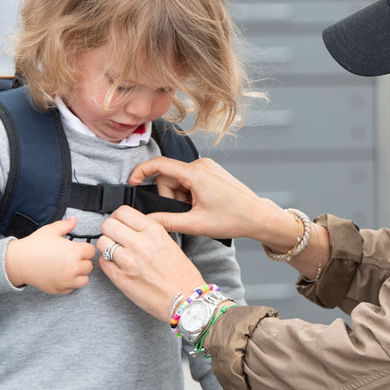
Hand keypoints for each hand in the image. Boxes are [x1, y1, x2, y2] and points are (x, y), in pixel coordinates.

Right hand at [4, 217, 94, 293]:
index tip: (77, 248)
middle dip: (82, 261)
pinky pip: (73, 288)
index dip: (85, 248)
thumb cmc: (33, 246)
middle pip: (89, 265)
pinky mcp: (61, 289)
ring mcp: (68, 280)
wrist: (18, 262)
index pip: (91, 251)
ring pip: (84, 279)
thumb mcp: (50, 231)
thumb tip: (74, 220)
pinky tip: (62, 276)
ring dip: (80, 274)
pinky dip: (70, 283)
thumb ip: (65, 225)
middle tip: (71, 257)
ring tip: (69, 268)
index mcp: (74, 251)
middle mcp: (74, 267)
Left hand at [97, 206, 204, 319]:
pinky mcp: (121, 278)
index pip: (123, 212)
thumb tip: (132, 228)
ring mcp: (128, 261)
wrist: (186, 300)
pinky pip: (103, 262)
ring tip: (116, 253)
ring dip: (107, 247)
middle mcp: (140, 243)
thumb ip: (149, 233)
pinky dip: (108, 263)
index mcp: (154, 232)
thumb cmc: (182, 276)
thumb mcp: (170, 243)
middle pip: (108, 224)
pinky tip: (118, 266)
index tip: (120, 223)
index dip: (118, 217)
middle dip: (110, 230)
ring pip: (102, 242)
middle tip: (115, 238)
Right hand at [127, 156, 286, 245]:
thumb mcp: (196, 224)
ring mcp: (208, 166)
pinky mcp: (211, 171)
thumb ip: (167, 221)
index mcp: (196, 174)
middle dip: (170, 196)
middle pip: (169, 176)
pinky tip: (201, 205)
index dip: (141, 172)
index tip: (132, 182)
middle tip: (185, 213)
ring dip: (181, 196)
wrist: (257, 216)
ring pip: (179, 179)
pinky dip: (189, 193)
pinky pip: (190, 179)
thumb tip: (147, 219)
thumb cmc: (233, 219)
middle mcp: (201, 165)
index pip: (159, 165)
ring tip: (196, 211)